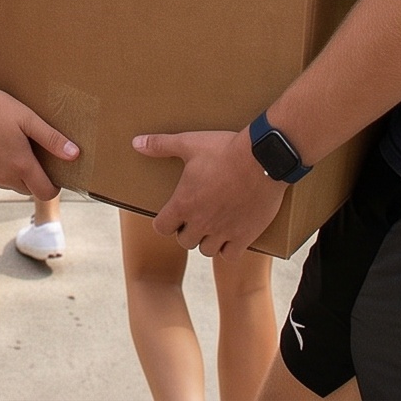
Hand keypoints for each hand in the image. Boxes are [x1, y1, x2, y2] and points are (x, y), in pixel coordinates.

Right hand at [0, 85, 77, 199]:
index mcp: (21, 165)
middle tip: (34, 154)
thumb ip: (51, 138)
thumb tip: (74, 154)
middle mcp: (4, 177)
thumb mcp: (26, 118)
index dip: (54, 186)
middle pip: (28, 190)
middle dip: (35, 178)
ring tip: (14, 146)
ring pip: (10, 184)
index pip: (45, 192)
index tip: (55, 172)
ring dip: (16, 173)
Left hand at [135, 129, 284, 258]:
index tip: (173, 212)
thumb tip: (136, 143)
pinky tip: (232, 234)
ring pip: (206, 250)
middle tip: (197, 215)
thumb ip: (161, 145)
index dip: (165, 221)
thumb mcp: (189, 143)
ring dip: (207, 240)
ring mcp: (223, 231)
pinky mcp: (245, 236)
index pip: (162, 227)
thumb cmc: (224, 150)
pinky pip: (230, 256)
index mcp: (183, 204)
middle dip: (187, 230)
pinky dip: (229, 249)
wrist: (263, 158)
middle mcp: (201, 222)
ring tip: (214, 225)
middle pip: (185, 241)